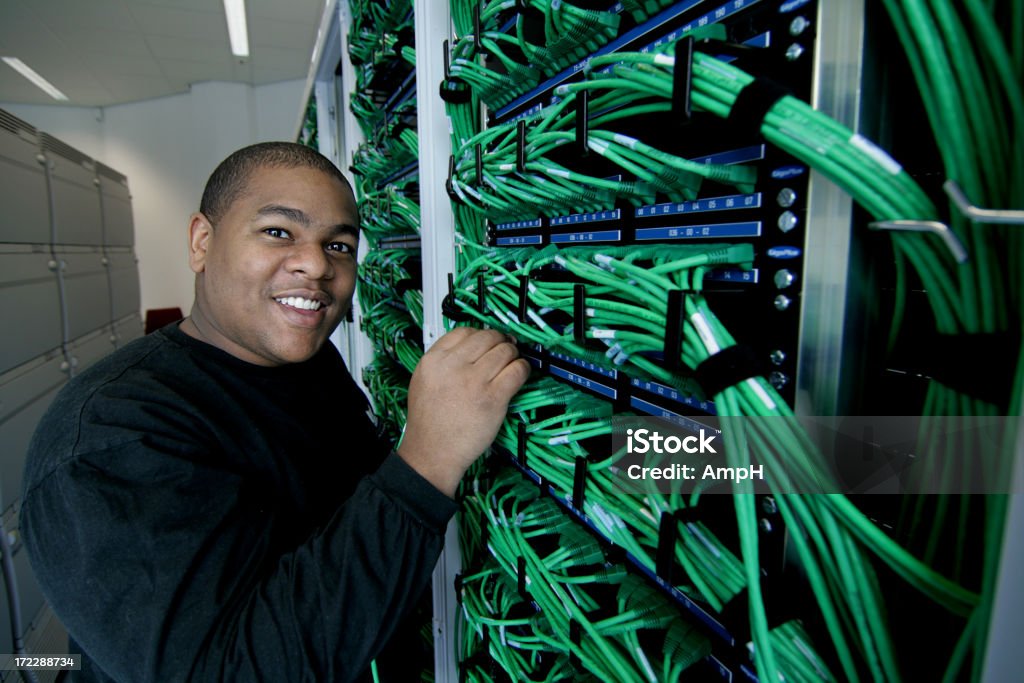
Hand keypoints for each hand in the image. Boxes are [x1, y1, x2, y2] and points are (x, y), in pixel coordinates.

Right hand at [397, 328, 529, 496]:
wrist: (432, 453)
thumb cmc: (429, 423)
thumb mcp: (423, 381)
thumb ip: (443, 361)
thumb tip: (471, 347)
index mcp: (434, 361)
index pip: (464, 331)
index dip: (480, 335)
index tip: (487, 343)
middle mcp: (453, 367)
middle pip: (487, 337)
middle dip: (500, 341)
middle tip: (505, 349)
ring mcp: (475, 381)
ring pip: (505, 350)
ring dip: (513, 354)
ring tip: (512, 363)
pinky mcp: (493, 398)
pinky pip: (517, 371)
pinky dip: (523, 369)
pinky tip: (519, 374)